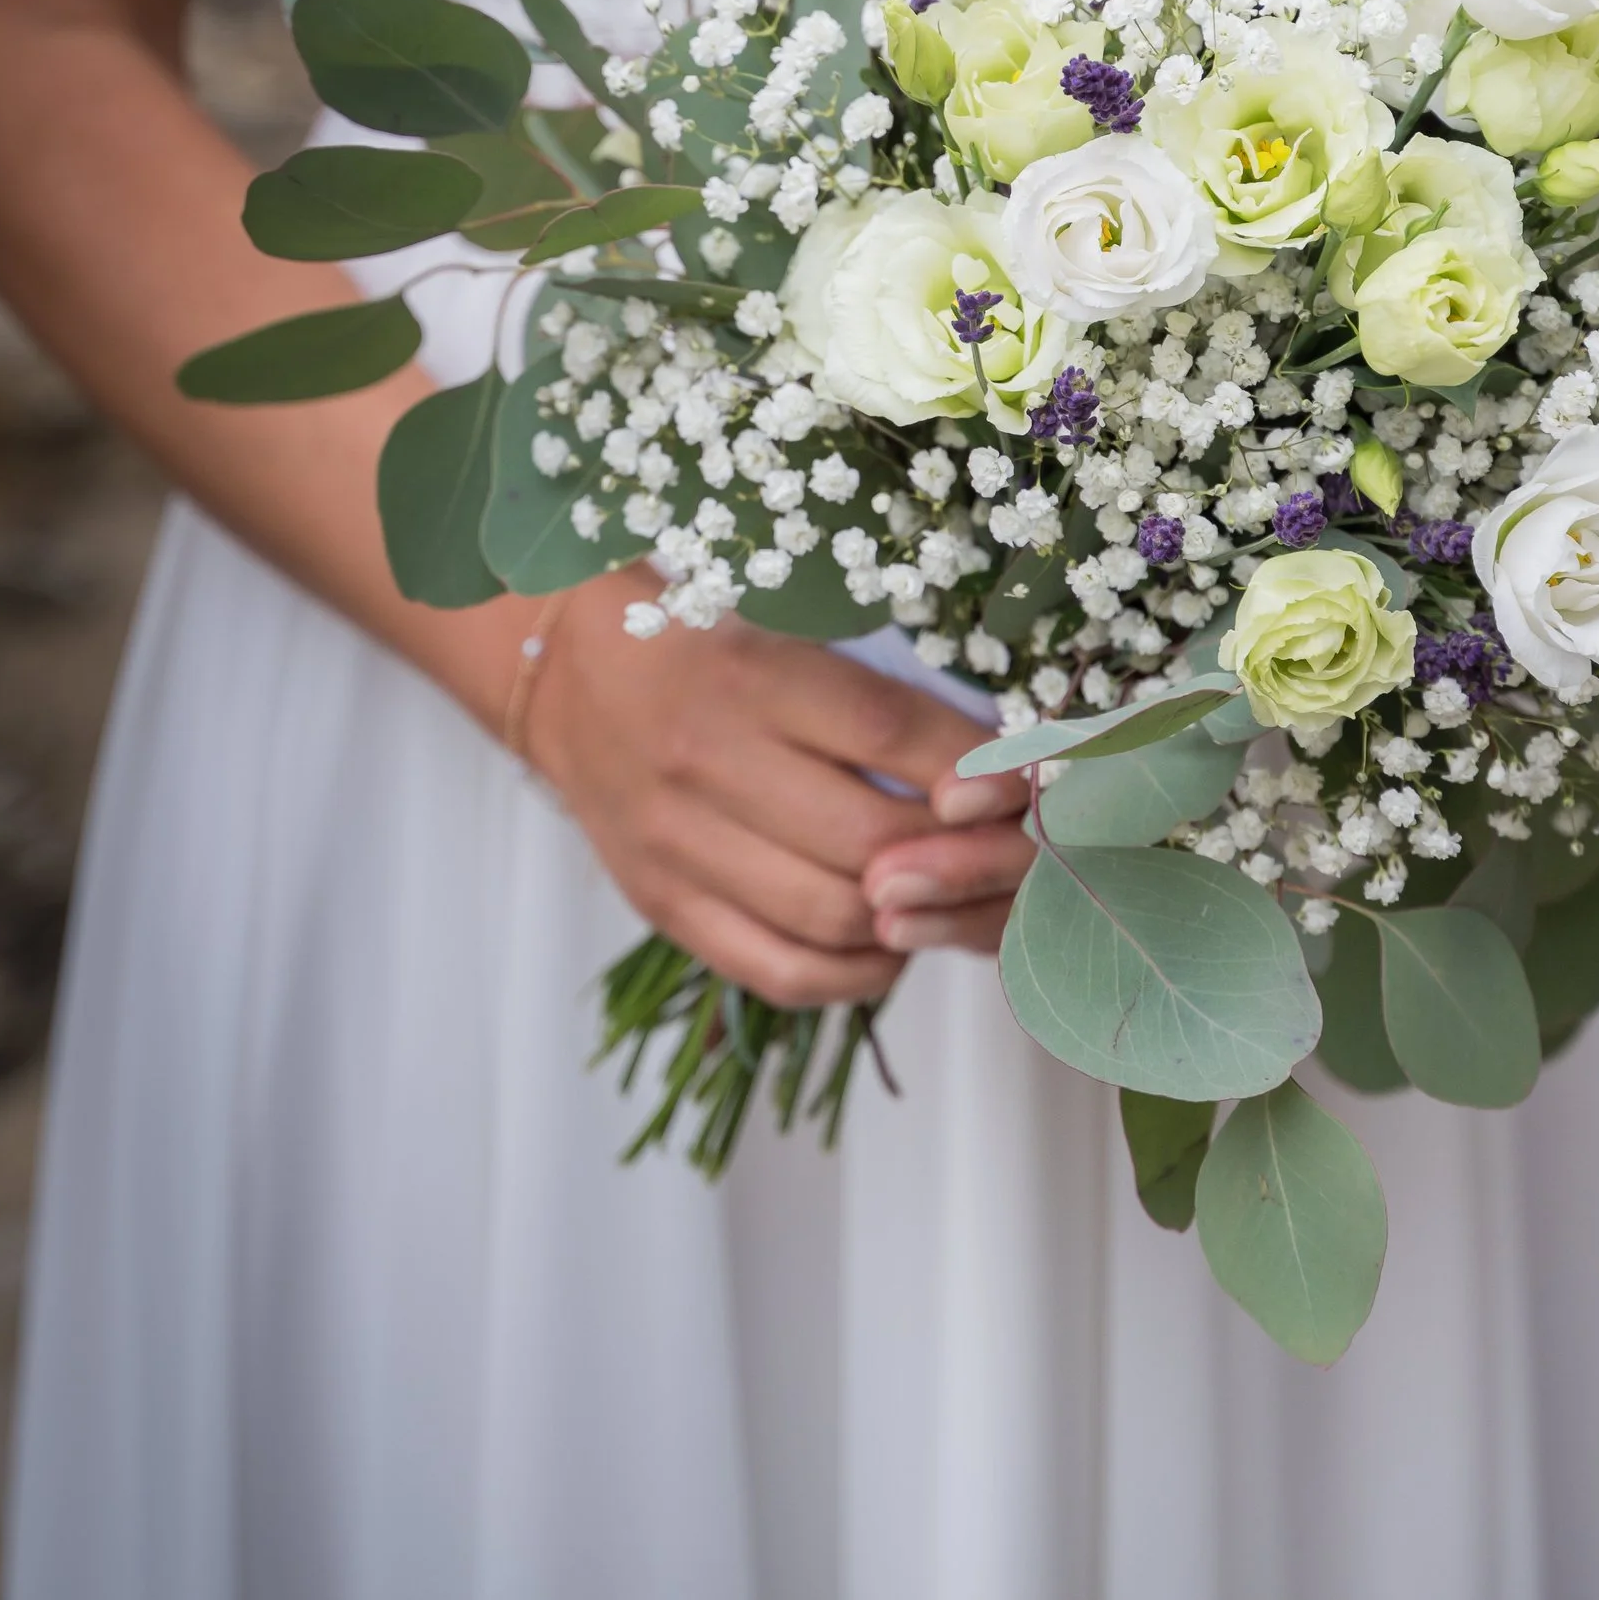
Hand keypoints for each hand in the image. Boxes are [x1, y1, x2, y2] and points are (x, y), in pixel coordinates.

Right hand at [524, 583, 1033, 1005]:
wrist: (569, 673)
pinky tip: (888, 941)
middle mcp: (706, 761)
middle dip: (961, 858)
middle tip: (1002, 852)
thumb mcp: (788, 626)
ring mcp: (678, 843)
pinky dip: (854, 974)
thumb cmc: (707, 638)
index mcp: (750, 674)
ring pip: (834, 918)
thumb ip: (881, 697)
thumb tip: (1001, 773)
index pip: (889, 733)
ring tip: (948, 893)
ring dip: (916, 920)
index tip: (1029, 785)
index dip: (976, 771)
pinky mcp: (662, 902)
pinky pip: (778, 971)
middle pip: (872, 843)